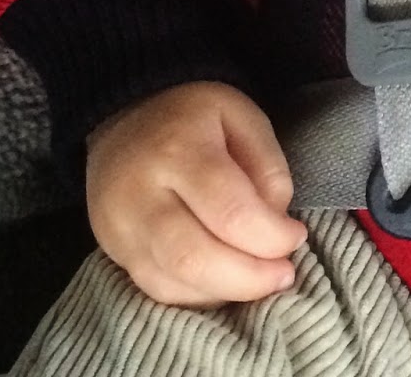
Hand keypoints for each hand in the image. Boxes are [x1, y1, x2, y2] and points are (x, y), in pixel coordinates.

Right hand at [86, 80, 308, 306]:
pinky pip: (158, 290)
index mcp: (178, 149)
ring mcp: (120, 229)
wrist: (124, 121)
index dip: (270, 236)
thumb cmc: (193, 117)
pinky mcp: (114, 252)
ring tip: (260, 280)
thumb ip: (266, 164)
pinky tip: (227, 282)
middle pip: (195, 257)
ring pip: (174, 282)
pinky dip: (199, 295)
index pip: (229, 211)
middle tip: (283, 273)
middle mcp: (140, 194)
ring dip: (227, 291)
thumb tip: (277, 220)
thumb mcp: (240, 115)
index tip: (296, 236)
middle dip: (249, 277)